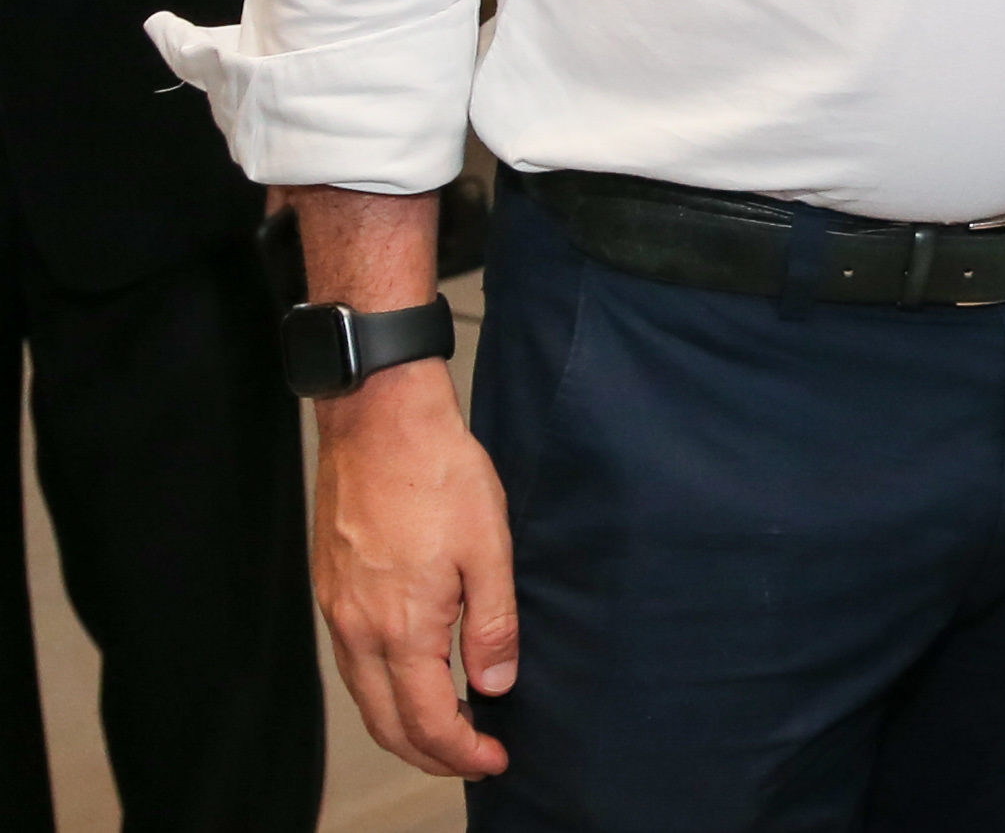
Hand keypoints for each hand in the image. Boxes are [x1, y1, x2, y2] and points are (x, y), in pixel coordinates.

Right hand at [309, 359, 515, 776]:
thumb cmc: (438, 474)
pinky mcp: (330, 590)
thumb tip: (495, 685)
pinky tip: (409, 680)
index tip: (494, 760)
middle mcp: (358, 630)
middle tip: (473, 759)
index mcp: (401, 628)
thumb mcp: (490, 547)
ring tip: (447, 730)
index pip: (427, 720)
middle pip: (387, 723)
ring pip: (364, 697)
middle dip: (431, 753)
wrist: (379, 422)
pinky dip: (381, 690)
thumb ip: (493, 624)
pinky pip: (351, 663)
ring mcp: (337, 612)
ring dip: (403, 726)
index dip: (462, 752)